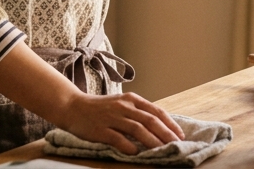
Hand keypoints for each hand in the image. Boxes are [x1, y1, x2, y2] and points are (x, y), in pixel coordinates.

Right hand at [56, 90, 185, 154]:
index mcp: (131, 99)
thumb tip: (160, 127)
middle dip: (166, 134)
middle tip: (176, 145)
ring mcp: (112, 117)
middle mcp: (123, 106)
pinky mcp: (100, 129)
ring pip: (137, 129)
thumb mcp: (121, 104)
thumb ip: (138, 113)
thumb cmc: (100, 108)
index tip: (180, 135)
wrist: (73, 107)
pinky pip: (118, 138)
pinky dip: (128, 146)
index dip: (170, 124)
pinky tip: (136, 153)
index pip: (156, 111)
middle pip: (150, 120)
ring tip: (162, 151)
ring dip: (152, 141)